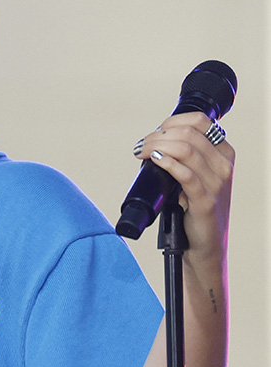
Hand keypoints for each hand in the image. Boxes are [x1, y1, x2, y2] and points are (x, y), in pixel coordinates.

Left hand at [135, 113, 234, 266]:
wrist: (205, 245)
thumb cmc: (194, 209)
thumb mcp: (195, 177)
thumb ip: (183, 158)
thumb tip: (152, 143)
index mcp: (223, 154)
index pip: (200, 121)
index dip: (172, 121)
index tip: (155, 132)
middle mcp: (224, 165)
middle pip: (189, 133)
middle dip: (159, 135)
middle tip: (142, 146)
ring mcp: (217, 183)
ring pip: (185, 149)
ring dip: (157, 146)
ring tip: (142, 152)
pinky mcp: (205, 201)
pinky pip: (185, 174)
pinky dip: (167, 163)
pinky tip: (155, 160)